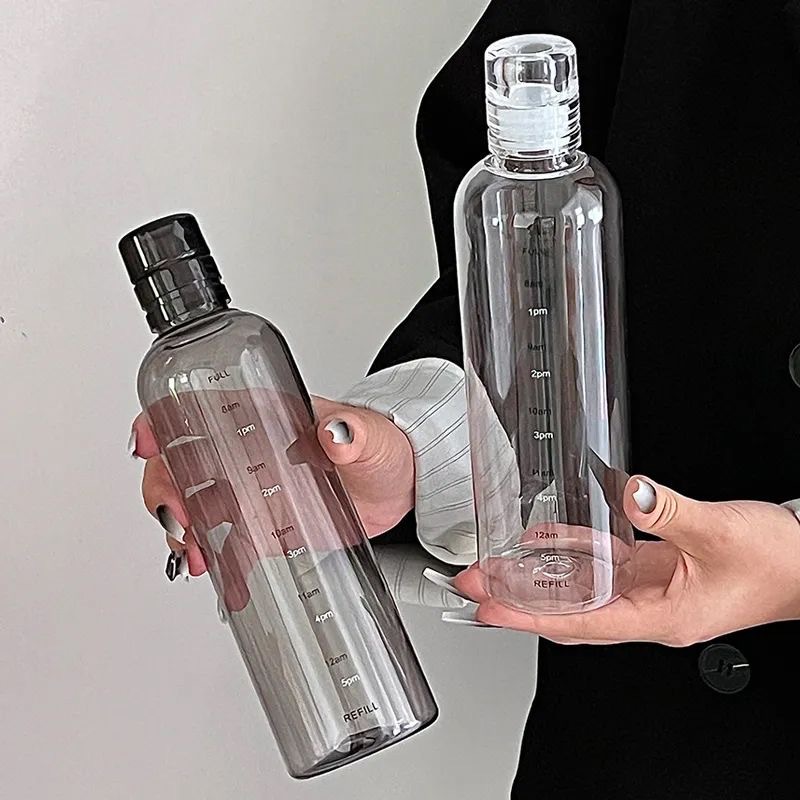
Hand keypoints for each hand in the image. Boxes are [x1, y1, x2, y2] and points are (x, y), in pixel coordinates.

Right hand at [130, 398, 414, 575]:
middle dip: (165, 489)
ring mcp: (250, 488)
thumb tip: (336, 431)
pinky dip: (216, 560)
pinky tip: (222, 576)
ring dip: (182, 530)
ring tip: (199, 554)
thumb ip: (352, 434)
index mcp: (264, 416)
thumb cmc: (381, 448)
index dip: (162, 421)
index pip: (198, 406)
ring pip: (192, 503)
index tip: (149, 444)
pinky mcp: (262, 522)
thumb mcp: (370, 437)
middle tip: (179, 519)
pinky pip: (225, 541)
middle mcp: (248, 450)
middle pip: (181, 460)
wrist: (397, 486)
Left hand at [453, 477, 799, 645]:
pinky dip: (572, 551)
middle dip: (519, 598)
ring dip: (539, 577)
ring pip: (581, 587)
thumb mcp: (719, 532)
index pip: (578, 622)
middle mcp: (648, 609)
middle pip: (569, 609)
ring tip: (496, 565)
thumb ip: (670, 511)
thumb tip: (630, 492)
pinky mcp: (655, 569)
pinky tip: (545, 540)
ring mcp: (650, 590)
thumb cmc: (777, 563)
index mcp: (660, 616)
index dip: (528, 617)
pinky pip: (603, 564)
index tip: (487, 610)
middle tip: (474, 584)